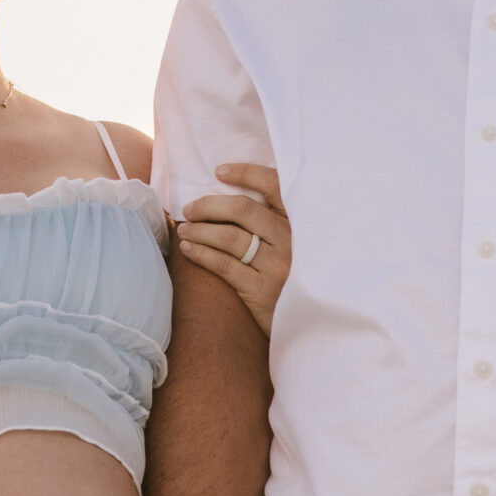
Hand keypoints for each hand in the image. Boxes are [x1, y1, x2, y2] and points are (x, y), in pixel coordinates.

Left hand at [178, 162, 289, 333]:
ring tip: (184, 230)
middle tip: (190, 209)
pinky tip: (188, 250)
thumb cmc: (296, 277)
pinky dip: (201, 254)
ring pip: (229, 237)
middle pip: (243, 210)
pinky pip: (224, 265)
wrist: (311, 324)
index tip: (220, 171)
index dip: (246, 173)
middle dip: (209, 206)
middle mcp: (292, 240)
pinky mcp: (263, 291)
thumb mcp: (298, 244)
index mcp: (300, 222)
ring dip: (200, 230)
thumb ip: (276, 221)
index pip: (275, 186)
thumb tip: (231, 197)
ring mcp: (278, 265)